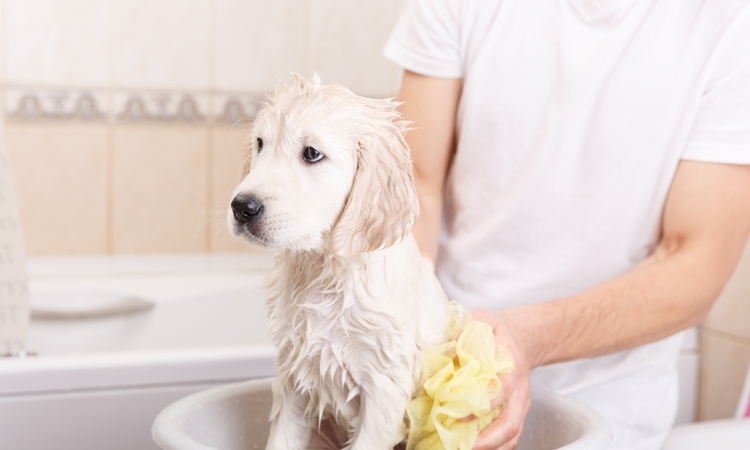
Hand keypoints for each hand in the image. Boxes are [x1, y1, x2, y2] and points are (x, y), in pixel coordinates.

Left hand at [465, 309, 532, 449]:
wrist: (524, 337)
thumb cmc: (500, 331)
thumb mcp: (484, 320)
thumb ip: (467, 330)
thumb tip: (448, 348)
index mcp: (512, 368)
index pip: (501, 392)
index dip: (482, 405)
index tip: (459, 414)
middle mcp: (519, 392)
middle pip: (511, 423)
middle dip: (490, 440)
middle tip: (466, 447)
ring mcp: (520, 405)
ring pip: (513, 435)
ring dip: (492, 448)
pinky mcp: (515, 413)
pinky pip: (509, 436)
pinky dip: (495, 447)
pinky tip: (474, 448)